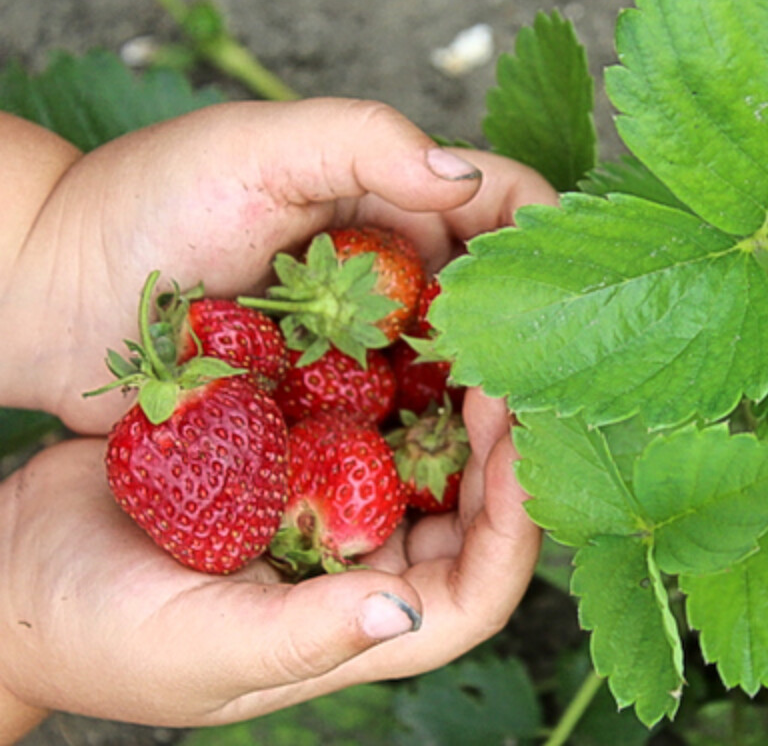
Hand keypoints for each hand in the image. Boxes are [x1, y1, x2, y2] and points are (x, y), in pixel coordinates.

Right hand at [0, 388, 539, 728]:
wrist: (15, 566)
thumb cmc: (97, 631)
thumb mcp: (196, 647)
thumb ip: (300, 637)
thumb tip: (402, 613)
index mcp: (363, 624)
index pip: (480, 589)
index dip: (517, 522)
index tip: (519, 440)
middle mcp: (368, 566)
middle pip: (474, 511)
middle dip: (502, 445)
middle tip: (507, 368)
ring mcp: (337, 506)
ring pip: (430, 454)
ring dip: (456, 399)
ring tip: (471, 334)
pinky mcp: (301, 455)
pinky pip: (367, 412)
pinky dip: (391, 373)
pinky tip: (402, 320)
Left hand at [1, 97, 556, 433]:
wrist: (54, 296)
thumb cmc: (147, 204)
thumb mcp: (257, 148)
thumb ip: (365, 141)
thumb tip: (465, 181)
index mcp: (394, 196)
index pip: (506, 206)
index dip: (546, 243)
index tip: (564, 293)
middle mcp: (397, 269)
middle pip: (502, 298)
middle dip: (532, 336)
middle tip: (540, 388)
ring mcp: (370, 340)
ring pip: (466, 367)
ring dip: (494, 399)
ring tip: (509, 438)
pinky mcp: (338, 401)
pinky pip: (410, 422)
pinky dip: (439, 442)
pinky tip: (459, 469)